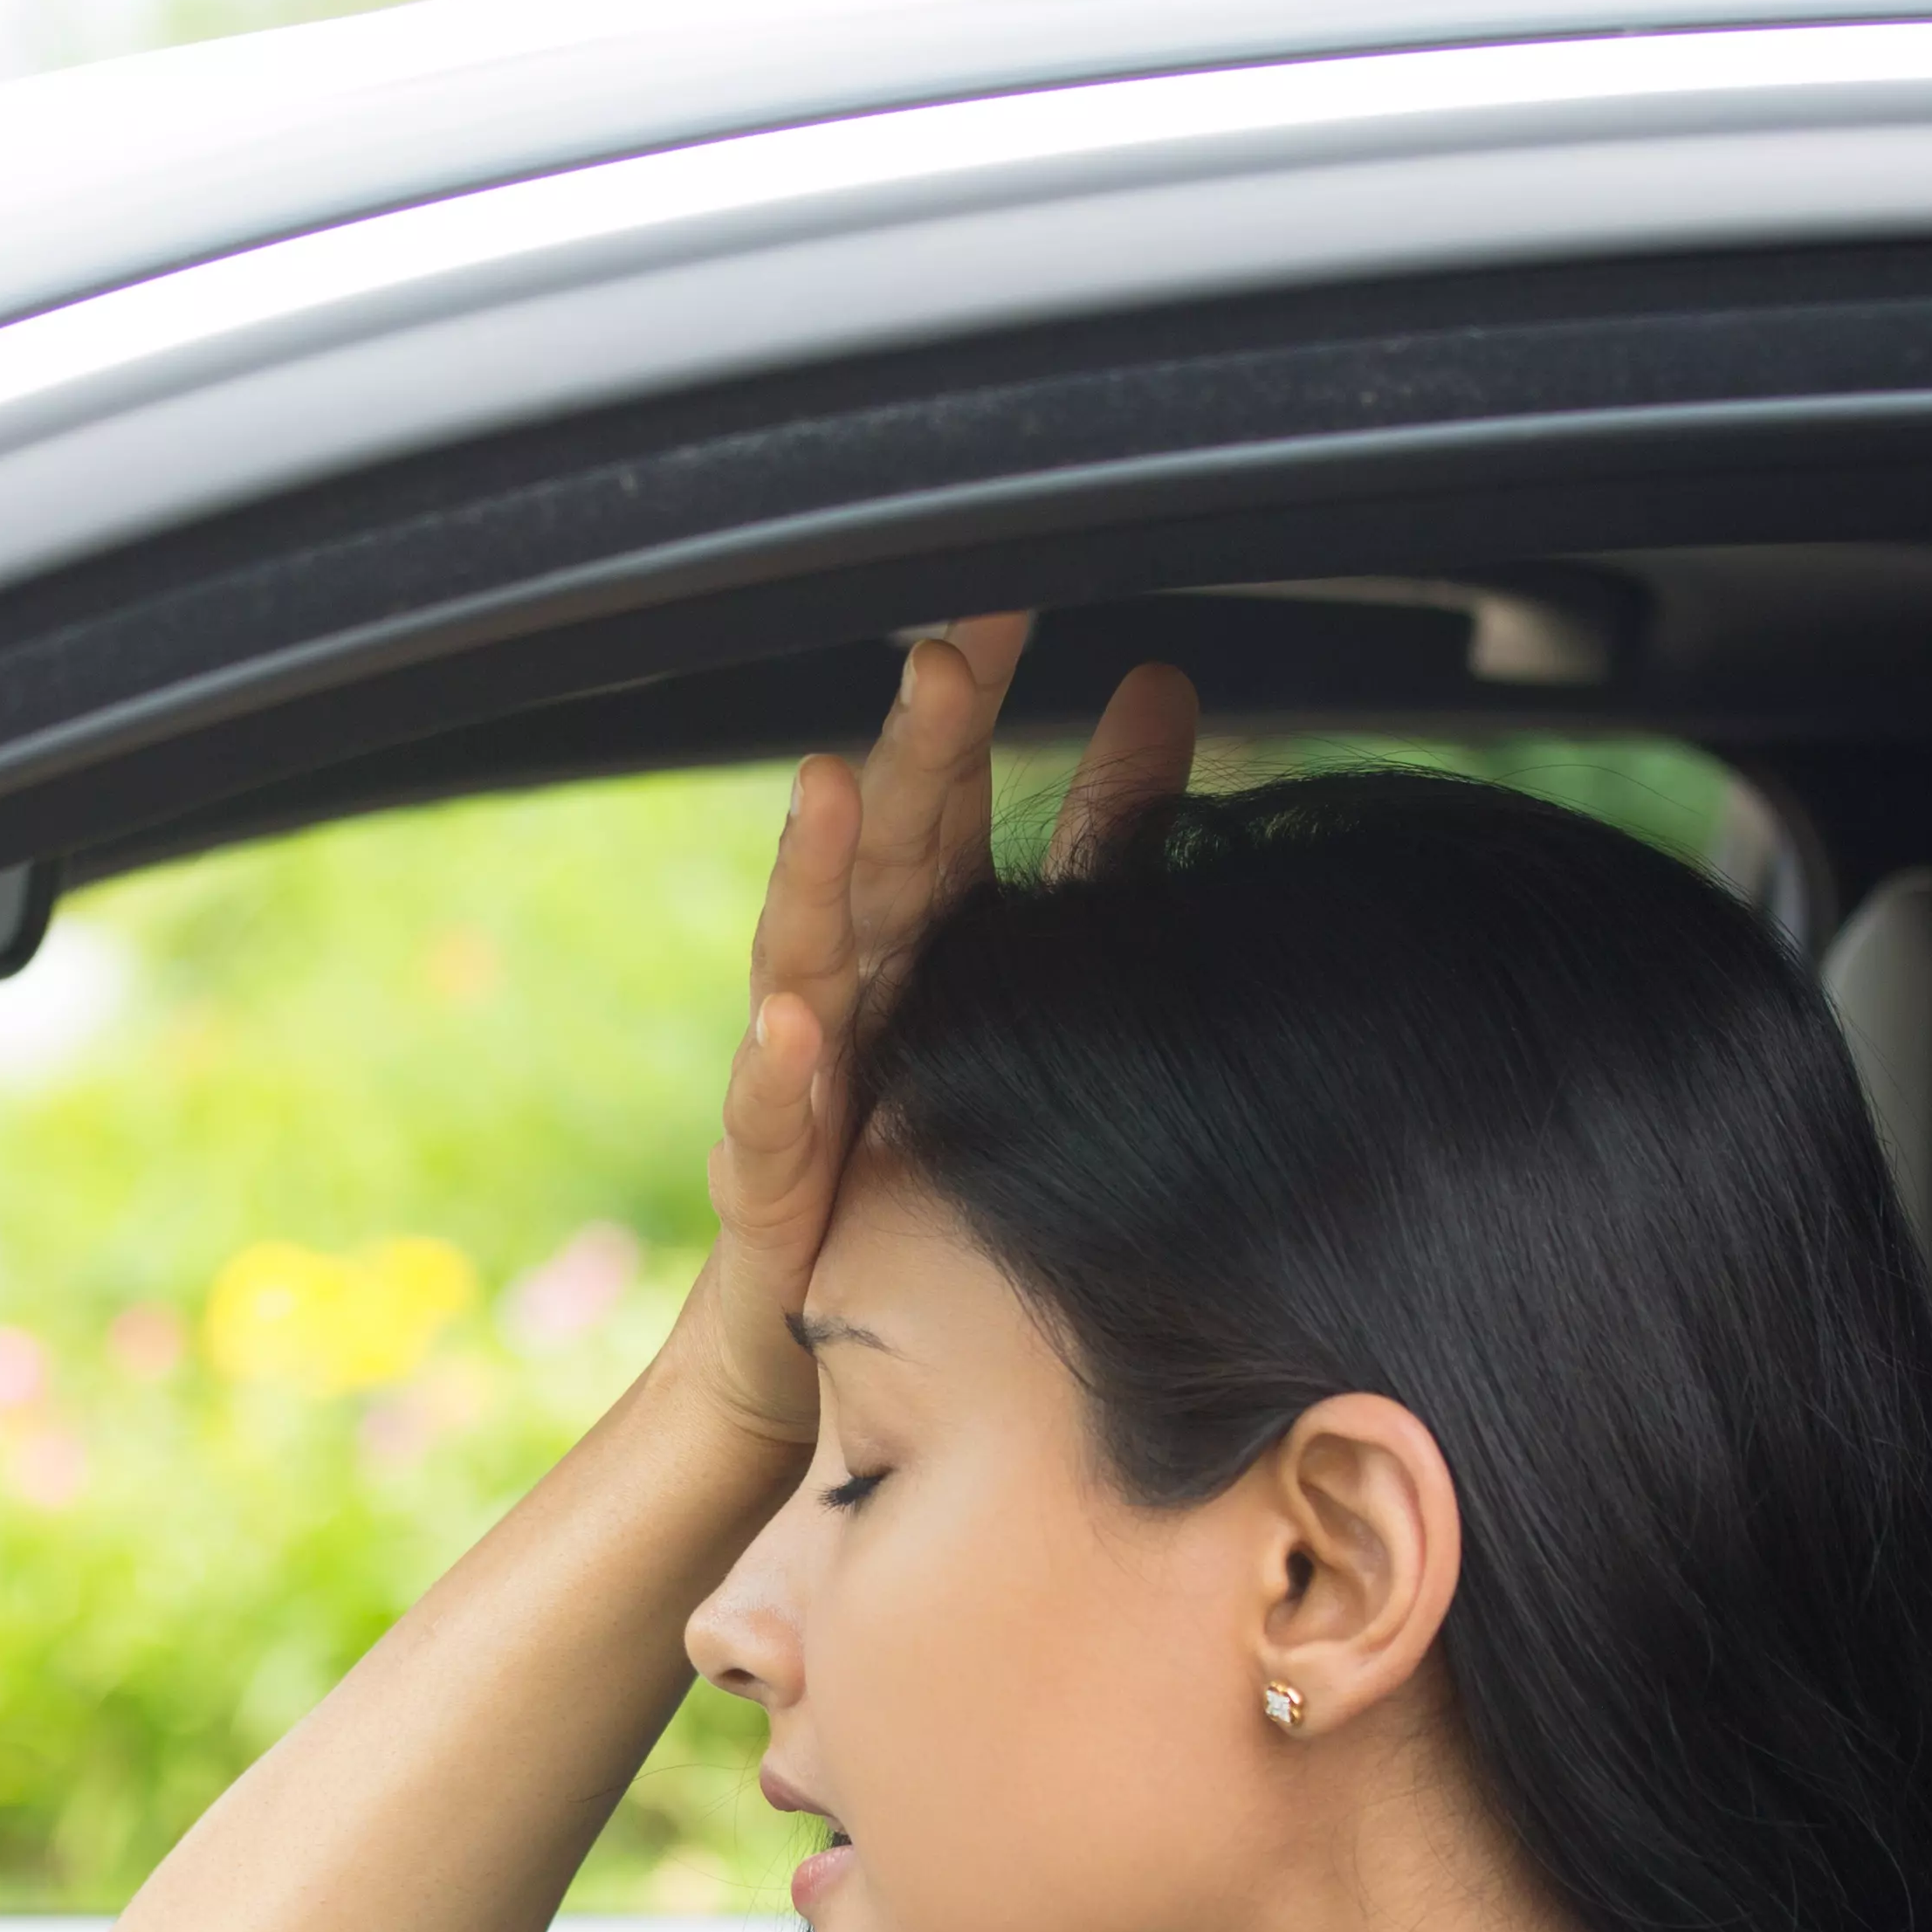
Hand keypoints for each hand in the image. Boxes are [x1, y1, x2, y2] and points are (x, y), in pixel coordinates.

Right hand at [678, 623, 1201, 1448]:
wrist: (824, 1328)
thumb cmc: (922, 1141)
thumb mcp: (1026, 965)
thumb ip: (1092, 836)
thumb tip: (1161, 682)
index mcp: (919, 933)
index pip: (946, 794)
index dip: (970, 707)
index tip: (1007, 603)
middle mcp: (856, 988)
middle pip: (883, 853)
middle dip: (909, 756)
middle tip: (943, 662)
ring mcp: (804, 1080)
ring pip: (805, 958)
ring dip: (815, 875)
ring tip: (831, 791)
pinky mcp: (775, 1183)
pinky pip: (771, 1121)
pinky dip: (778, 1071)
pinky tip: (795, 1025)